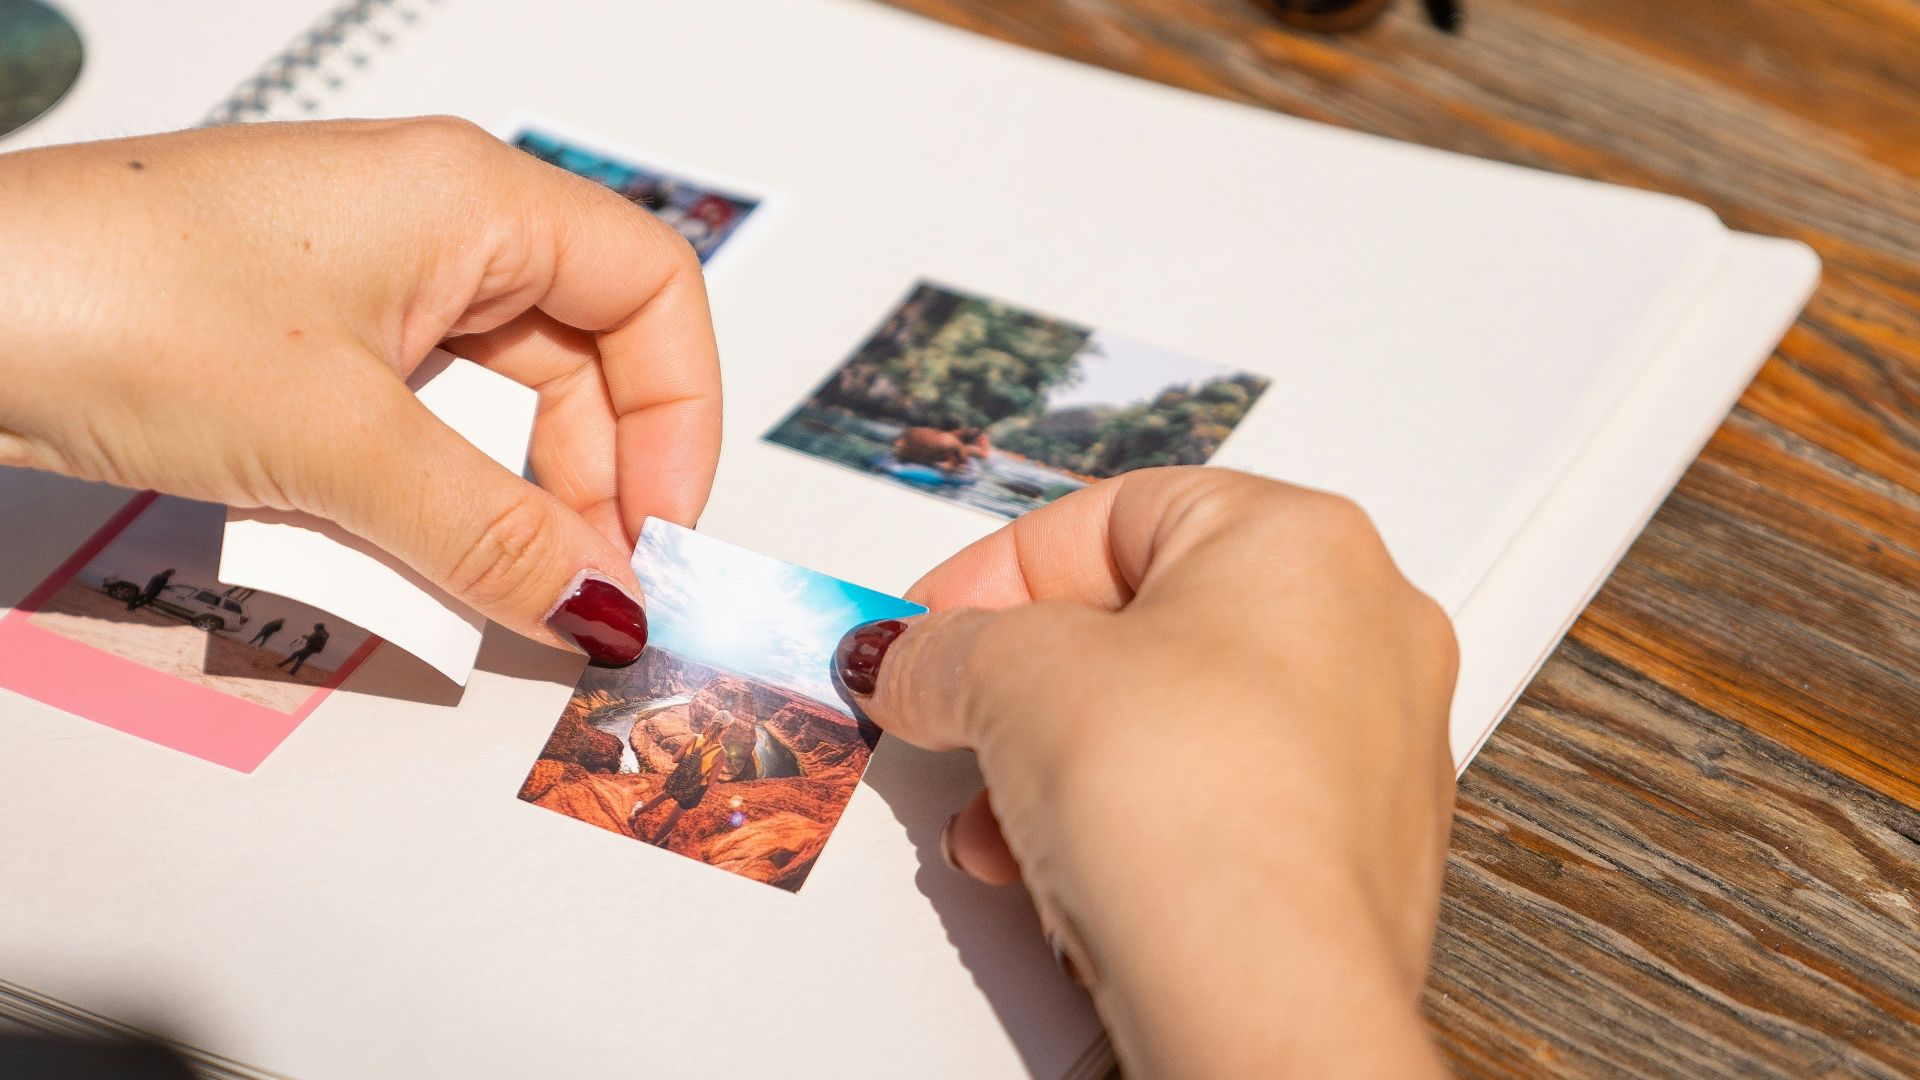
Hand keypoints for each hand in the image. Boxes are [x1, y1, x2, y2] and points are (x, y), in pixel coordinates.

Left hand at [0, 118, 720, 663]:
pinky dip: (432, 495)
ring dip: (512, 502)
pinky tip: (416, 557)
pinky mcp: (301, 339)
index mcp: (474, 198)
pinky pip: (416, 422)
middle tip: (587, 595)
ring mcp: (362, 282)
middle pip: (584, 356)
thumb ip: (492, 535)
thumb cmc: (123, 304)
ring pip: (498, 401)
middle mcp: (433, 226)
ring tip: (500, 592)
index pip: (652, 292)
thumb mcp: (343, 442)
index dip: (680, 417)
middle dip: (598, 480)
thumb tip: (607, 609)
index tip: (660, 534)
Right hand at [835, 467, 1457, 1077]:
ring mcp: (1377, 742)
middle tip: (959, 715)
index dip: (997, 572)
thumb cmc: (1195, 813)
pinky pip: (1221, 800)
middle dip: (1027, 686)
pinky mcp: (1359, 847)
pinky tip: (1067, 867)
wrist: (1265, 991)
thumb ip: (945, 648)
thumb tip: (912, 656)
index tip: (930, 625)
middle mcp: (1365, 626)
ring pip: (1180, 722)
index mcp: (1303, 538)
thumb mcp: (1013, 680)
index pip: (1112, 517)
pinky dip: (1136, 820)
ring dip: (1066, 763)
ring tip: (998, 817)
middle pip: (1147, 624)